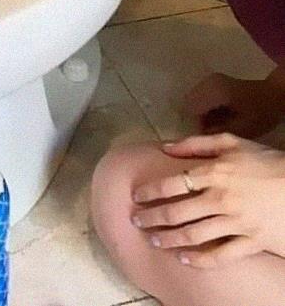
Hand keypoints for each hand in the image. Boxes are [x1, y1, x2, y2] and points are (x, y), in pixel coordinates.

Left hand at [131, 132, 284, 266]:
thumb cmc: (267, 161)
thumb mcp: (232, 142)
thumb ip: (197, 143)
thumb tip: (165, 147)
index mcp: (215, 172)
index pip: (172, 183)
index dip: (150, 191)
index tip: (136, 196)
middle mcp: (221, 198)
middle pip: (178, 212)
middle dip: (152, 217)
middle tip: (136, 221)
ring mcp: (236, 222)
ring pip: (195, 235)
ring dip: (170, 239)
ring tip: (154, 240)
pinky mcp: (252, 242)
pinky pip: (222, 255)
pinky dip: (201, 260)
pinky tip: (185, 260)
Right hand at [183, 72, 284, 137]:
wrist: (273, 95)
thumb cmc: (259, 111)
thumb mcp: (243, 127)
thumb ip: (220, 132)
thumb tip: (201, 137)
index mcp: (212, 91)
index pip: (189, 109)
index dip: (193, 125)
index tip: (201, 138)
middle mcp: (206, 83)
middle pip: (188, 104)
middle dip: (195, 120)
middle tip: (207, 134)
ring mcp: (208, 81)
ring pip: (193, 101)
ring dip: (199, 116)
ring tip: (212, 129)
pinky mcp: (212, 84)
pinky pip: (200, 99)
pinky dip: (204, 111)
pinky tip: (216, 120)